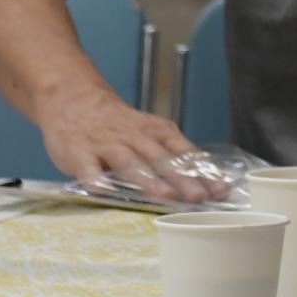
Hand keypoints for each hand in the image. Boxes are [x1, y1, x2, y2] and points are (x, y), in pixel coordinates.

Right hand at [35, 84, 214, 200]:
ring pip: (131, 162)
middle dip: (182, 179)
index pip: (187, 154)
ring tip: (163, 195)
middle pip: (163, 160)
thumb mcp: (151, 134)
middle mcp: (137, 138)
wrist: (74, 100)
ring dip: (148, 179)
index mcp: (159, 133)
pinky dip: (95, 178)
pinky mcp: (80, 153)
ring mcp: (108, 145)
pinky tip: (102, 190)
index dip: (204, 172)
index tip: (222, 190)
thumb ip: (173, 156)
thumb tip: (206, 185)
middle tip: (199, 197)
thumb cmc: (120, 126)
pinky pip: (88, 167)